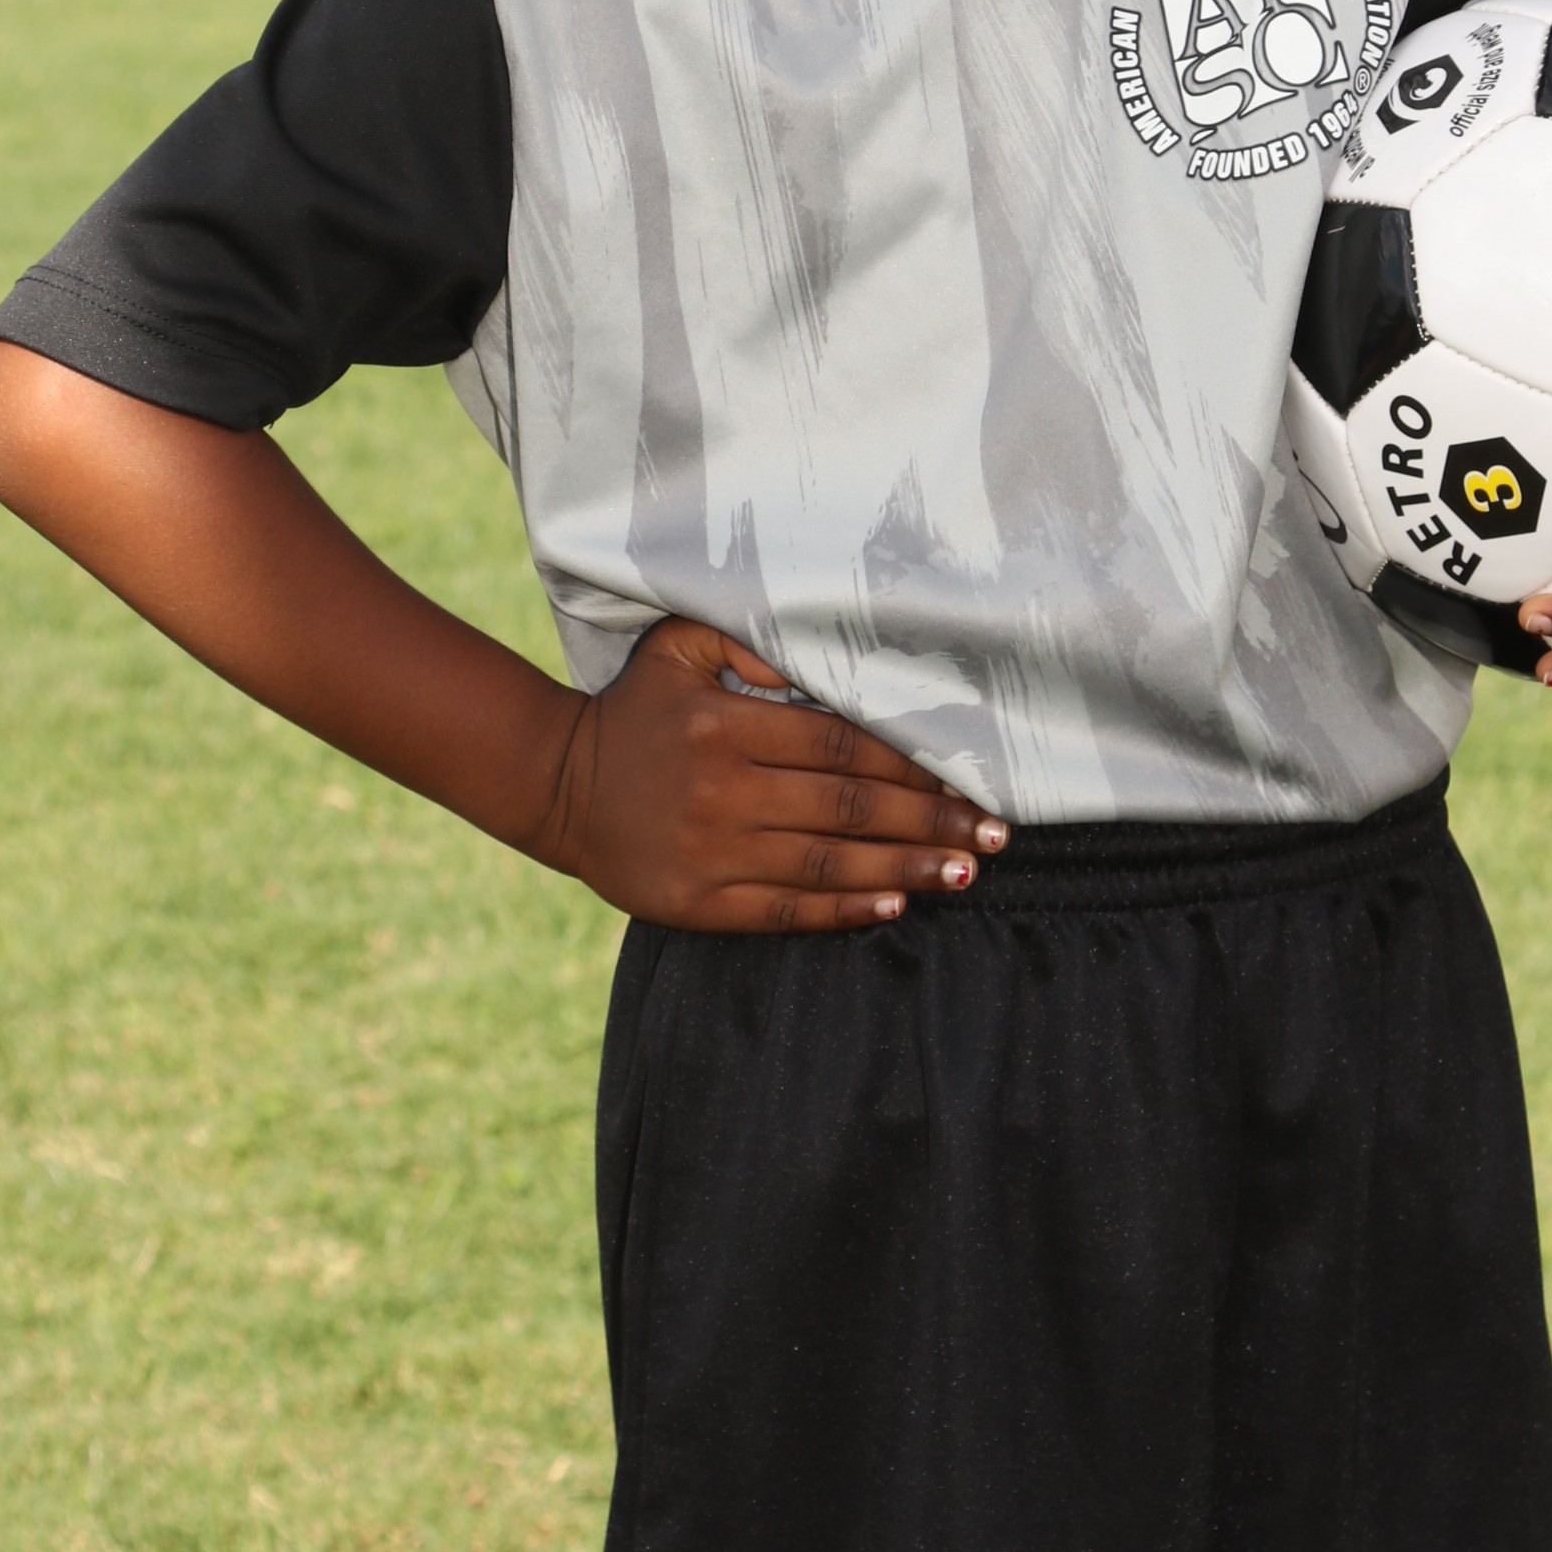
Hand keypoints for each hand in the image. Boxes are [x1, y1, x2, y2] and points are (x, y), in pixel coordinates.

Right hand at [539, 614, 1008, 929]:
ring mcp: (709, 853)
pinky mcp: (695, 902)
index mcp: (725, 725)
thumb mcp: (676, 646)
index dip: (912, 764)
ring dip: (904, 870)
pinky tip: (893, 904)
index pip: (843, 745)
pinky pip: (783, 911)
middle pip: (848, 809)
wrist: (558, 783)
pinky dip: (842, 911)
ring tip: (963, 873)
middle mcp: (723, 791)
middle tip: (993, 834)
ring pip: (827, 866)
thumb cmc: (638, 709)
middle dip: (930, 822)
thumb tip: (816, 661)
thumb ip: (745, 640)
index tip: (969, 778)